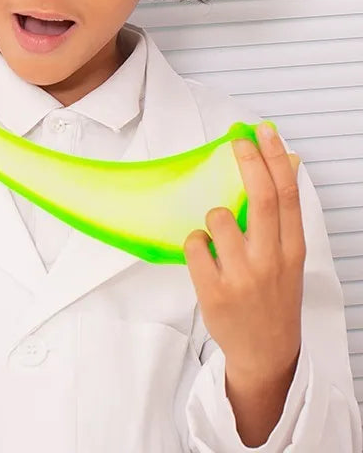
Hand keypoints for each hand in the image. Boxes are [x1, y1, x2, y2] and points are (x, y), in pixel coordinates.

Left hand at [184, 122, 304, 390]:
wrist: (266, 353)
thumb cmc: (273, 298)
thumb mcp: (288, 259)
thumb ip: (283, 217)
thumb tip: (287, 164)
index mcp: (292, 250)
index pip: (288, 195)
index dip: (275, 158)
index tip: (264, 132)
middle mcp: (271, 260)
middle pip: (262, 198)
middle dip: (249, 162)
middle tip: (238, 139)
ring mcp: (242, 276)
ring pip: (218, 218)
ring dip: (213, 218)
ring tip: (218, 239)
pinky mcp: (214, 290)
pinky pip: (193, 244)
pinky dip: (195, 243)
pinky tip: (205, 258)